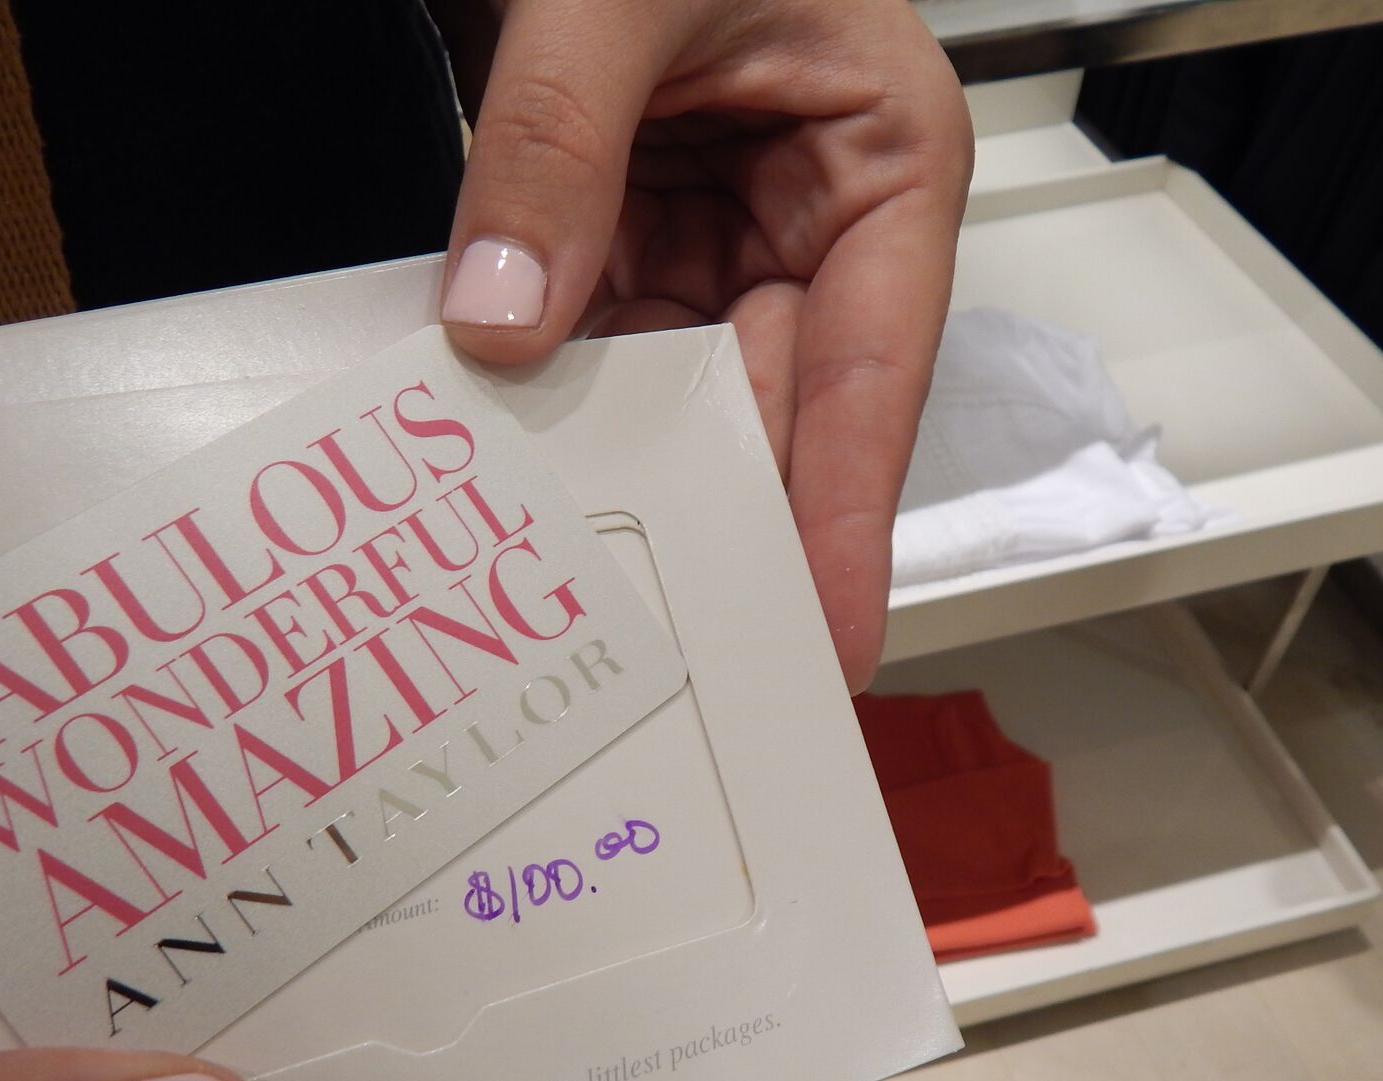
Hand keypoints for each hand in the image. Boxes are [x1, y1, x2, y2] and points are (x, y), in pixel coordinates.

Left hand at [433, 0, 971, 690]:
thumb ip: (557, 142)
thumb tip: (500, 319)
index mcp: (883, 158)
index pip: (873, 368)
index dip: (847, 511)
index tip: (826, 631)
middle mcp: (812, 213)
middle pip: (772, 402)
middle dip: (716, 508)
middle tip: (673, 635)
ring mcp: (718, 225)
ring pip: (671, 379)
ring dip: (608, 450)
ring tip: (564, 555)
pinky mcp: (632, 224)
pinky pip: (591, 327)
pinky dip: (543, 380)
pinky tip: (499, 443)